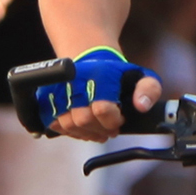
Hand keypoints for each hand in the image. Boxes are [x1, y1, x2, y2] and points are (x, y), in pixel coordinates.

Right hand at [29, 49, 156, 143]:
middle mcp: (74, 81)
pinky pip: (54, 124)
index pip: (102, 108)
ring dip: (87, 133)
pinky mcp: (45, 98)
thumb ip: (149, 90)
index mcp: (99, 74)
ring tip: (99, 131)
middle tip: (110, 129)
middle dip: (101, 129)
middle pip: (83, 119)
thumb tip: (141, 106)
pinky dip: (71, 132)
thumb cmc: (118, 74)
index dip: (113, 121)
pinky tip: (84, 129)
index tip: (120, 120)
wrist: (91, 61)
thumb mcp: (142, 77)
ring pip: (68, 124)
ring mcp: (57, 89)